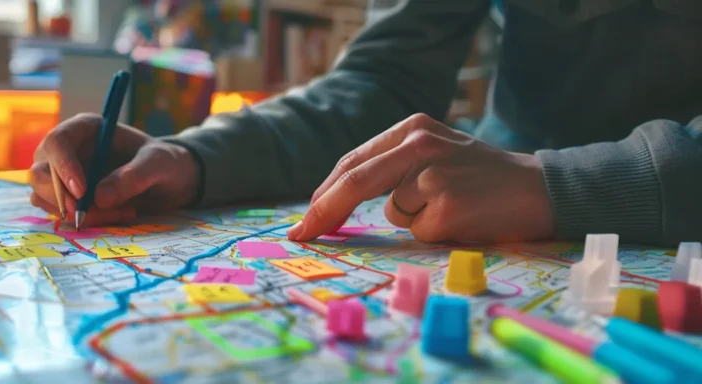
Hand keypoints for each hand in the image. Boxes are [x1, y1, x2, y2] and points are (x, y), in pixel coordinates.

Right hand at [29, 113, 199, 225]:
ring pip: (44, 196)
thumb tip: (100, 198)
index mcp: (85, 129)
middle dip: (60, 198)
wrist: (168, 181)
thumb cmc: (163, 162)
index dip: (62, 167)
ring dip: (75, 213)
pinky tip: (113, 216)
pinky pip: (58, 212)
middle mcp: (67, 150)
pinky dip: (82, 220)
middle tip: (86, 215)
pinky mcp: (67, 197)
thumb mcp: (158, 163)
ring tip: (120, 212)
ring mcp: (62, 175)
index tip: (82, 193)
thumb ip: (134, 176)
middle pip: (39, 172)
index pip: (57, 142)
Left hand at [286, 113, 554, 243]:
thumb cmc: (479, 177)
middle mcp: (419, 143)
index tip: (305, 218)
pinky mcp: (448, 203)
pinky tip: (464, 216)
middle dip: (324, 211)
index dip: (325, 192)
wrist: (539, 188)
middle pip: (355, 180)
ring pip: (393, 212)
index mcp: (411, 127)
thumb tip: (335, 200)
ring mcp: (433, 173)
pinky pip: (419, 230)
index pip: (354, 161)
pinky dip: (435, 231)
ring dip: (414, 219)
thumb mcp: (434, 152)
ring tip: (452, 206)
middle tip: (302, 234)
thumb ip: (391, 165)